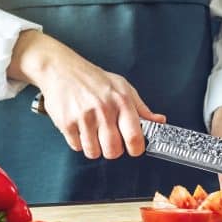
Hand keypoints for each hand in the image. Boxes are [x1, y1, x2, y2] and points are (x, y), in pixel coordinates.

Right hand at [7, 30, 164, 158]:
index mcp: (121, 101)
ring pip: (94, 152)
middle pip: (113, 151)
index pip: (135, 137)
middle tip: (110, 139)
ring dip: (94, 147)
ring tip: (93, 132)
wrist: (61, 69)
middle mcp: (104, 109)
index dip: (136, 148)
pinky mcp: (66, 123)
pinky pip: (77, 147)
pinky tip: (80, 127)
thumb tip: (160, 122)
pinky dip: (79, 142)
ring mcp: (84, 117)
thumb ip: (141, 108)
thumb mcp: (123, 87)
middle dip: (113, 150)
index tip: (133, 148)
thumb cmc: (94, 79)